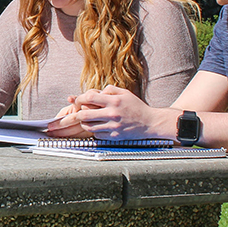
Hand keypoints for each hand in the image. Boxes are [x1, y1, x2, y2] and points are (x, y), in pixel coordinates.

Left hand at [46, 86, 171, 140]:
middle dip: (77, 113)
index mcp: (114, 101)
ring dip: (84, 123)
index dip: (80, 99)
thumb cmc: (136, 106)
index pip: (89, 98)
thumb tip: (95, 92)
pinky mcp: (114, 136)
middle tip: (78, 112)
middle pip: (84, 115)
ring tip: (86, 120)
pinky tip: (97, 127)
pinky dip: (94, 131)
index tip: (78, 100)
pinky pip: (96, 135)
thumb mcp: (125, 93)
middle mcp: (112, 114)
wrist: (150, 122)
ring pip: (88, 126)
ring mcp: (113, 126)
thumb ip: (109, 90)